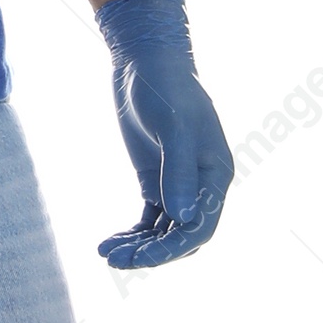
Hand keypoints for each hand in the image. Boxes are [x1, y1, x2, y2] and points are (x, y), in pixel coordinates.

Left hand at [95, 0, 233, 271]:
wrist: (145, 62)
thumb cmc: (165, 88)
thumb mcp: (173, 128)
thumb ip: (180, 171)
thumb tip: (184, 218)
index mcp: (216, 175)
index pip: (202, 227)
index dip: (175, 248)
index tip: (143, 258)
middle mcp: (202, 185)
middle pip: (182, 236)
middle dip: (152, 253)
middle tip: (114, 259)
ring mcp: (179, 184)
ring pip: (163, 232)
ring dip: (138, 247)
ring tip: (106, 252)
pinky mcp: (156, 181)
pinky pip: (148, 219)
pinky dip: (132, 233)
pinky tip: (109, 242)